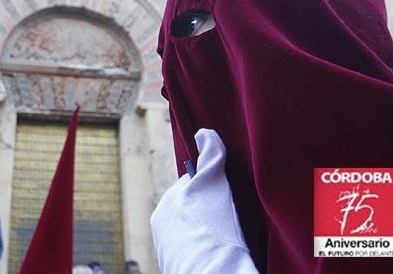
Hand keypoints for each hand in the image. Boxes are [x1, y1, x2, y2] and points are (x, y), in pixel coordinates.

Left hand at [150, 128, 259, 273]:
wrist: (213, 271)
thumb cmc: (212, 224)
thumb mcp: (213, 182)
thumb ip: (210, 155)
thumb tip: (204, 133)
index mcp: (165, 207)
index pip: (190, 190)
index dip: (211, 189)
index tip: (227, 196)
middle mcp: (161, 229)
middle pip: (190, 213)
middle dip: (208, 213)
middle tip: (231, 219)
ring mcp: (168, 252)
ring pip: (192, 236)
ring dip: (207, 236)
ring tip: (228, 240)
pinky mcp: (176, 270)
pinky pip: (195, 257)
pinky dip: (207, 255)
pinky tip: (222, 256)